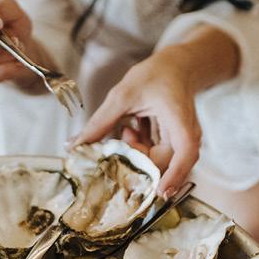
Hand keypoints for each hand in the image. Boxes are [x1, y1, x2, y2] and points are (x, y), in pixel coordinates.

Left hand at [72, 46, 201, 196]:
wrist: (177, 67)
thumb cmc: (156, 75)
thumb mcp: (122, 95)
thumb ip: (99, 122)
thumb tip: (73, 146)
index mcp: (179, 120)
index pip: (185, 152)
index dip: (174, 175)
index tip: (159, 192)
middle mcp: (185, 135)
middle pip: (163, 163)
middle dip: (138, 159)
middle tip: (122, 140)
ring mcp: (179, 141)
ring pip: (157, 162)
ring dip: (137, 153)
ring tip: (128, 130)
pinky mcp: (171, 143)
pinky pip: (154, 156)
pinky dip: (140, 148)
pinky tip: (133, 130)